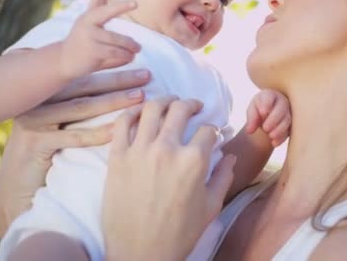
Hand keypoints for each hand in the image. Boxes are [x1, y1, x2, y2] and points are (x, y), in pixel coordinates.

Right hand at [0, 69, 149, 234]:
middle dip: (119, 80)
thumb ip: (83, 109)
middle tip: (147, 76)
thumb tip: (123, 94)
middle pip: (86, 87)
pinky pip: (72, 136)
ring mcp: (35, 121)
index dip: (115, 72)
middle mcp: (39, 102)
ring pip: (81, 107)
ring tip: (140, 98)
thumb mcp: (63, 127)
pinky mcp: (35, 143)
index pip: (86, 78)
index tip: (143, 69)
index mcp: (48, 94)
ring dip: (114, 101)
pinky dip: (97, 133)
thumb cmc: (47, 156)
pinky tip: (119, 130)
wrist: (16, 187)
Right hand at [59, 0, 140, 80]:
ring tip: (137, 49)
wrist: (64, 61)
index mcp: (89, 15)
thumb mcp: (92, 26)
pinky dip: (125, 56)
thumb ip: (104, 11)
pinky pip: (115, 52)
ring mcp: (88, 36)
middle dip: (120, 6)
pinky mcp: (92, 51)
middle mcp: (87, 22)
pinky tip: (130, 58)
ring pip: (116, 39)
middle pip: (106, 11)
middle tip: (135, 2)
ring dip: (130, 46)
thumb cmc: (84, 42)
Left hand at [103, 98, 235, 260]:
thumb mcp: (211, 206)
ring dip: (164, 100)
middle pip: (181, 110)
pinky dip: (132, 112)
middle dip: (192, 104)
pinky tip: (140, 112)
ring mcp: (139, 151)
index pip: (208, 130)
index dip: (214, 129)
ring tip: (169, 102)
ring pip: (152, 108)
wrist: (140, 253)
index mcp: (194, 161)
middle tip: (194, 106)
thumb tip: (229, 157)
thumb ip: (224, 177)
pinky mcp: (117, 157)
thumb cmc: (179, 234)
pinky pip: (123, 123)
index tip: (213, 133)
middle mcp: (167, 149)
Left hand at [246, 90, 290, 146]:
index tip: (262, 112)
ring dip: (279, 129)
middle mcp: (282, 101)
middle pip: (281, 108)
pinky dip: (282, 137)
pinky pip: (289, 130)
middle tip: (265, 128)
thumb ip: (251, 119)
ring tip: (270, 136)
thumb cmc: (259, 109)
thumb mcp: (252, 111)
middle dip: (273, 120)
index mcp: (269, 95)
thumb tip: (250, 131)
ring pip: (287, 120)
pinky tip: (274, 143)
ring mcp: (289, 111)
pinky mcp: (292, 123)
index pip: (269, 97)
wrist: (268, 115)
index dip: (267, 104)